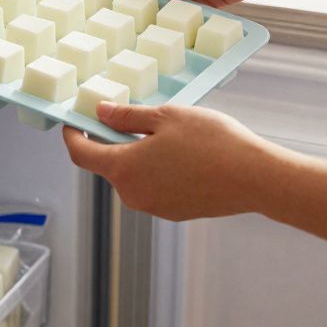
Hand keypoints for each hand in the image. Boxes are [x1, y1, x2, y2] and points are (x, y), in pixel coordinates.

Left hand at [62, 102, 278, 220]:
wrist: (254, 177)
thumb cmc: (212, 142)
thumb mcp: (165, 117)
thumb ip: (126, 117)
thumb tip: (100, 114)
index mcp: (124, 168)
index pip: (81, 155)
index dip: (72, 136)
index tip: (73, 123)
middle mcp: (133, 195)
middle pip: (110, 165)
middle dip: (114, 142)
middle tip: (134, 118)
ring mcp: (153, 207)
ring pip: (134, 176)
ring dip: (140, 156)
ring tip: (169, 135)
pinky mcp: (173, 213)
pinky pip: (154, 188)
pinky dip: (158, 171)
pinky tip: (184, 155)